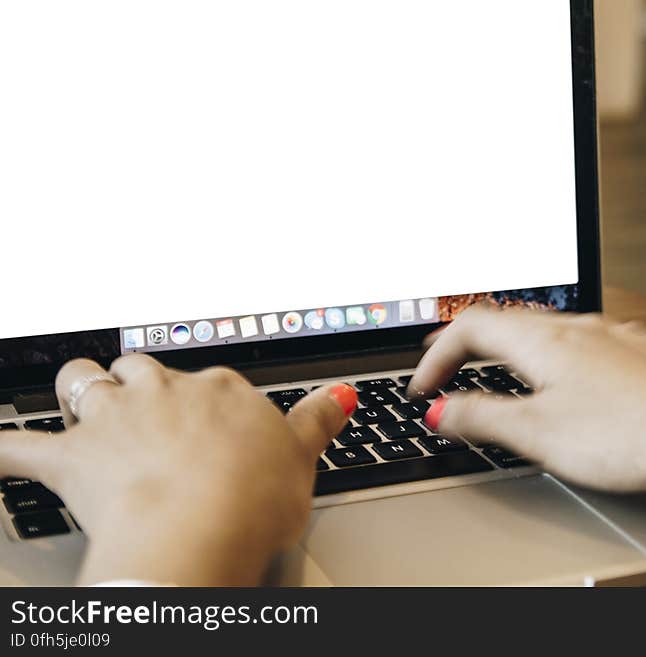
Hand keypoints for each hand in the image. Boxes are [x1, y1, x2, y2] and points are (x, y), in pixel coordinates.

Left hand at [0, 355, 356, 584]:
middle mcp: (164, 393)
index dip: (206, 399)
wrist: (199, 529)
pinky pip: (20, 449)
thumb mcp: (301, 457)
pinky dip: (5, 450)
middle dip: (137, 380)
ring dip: (78, 388)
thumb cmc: (251, 498)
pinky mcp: (73, 460)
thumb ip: (318, 420)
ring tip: (79, 396)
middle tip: (142, 398)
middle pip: (141, 369)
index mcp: (220, 392)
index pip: (209, 381)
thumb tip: (342, 395)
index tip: (210, 415)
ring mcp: (115, 421)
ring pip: (83, 383)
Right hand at [408, 305, 645, 493]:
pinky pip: (585, 343)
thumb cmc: (629, 435)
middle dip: (468, 343)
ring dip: (511, 347)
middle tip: (444, 362)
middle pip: (506, 321)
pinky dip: (556, 356)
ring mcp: (613, 337)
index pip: (469, 328)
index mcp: (543, 340)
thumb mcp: (537, 433)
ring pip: (547, 330)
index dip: (436, 355)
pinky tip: (569, 375)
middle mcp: (578, 327)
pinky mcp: (641, 355)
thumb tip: (441, 410)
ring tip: (497, 366)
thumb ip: (482, 418)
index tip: (423, 387)